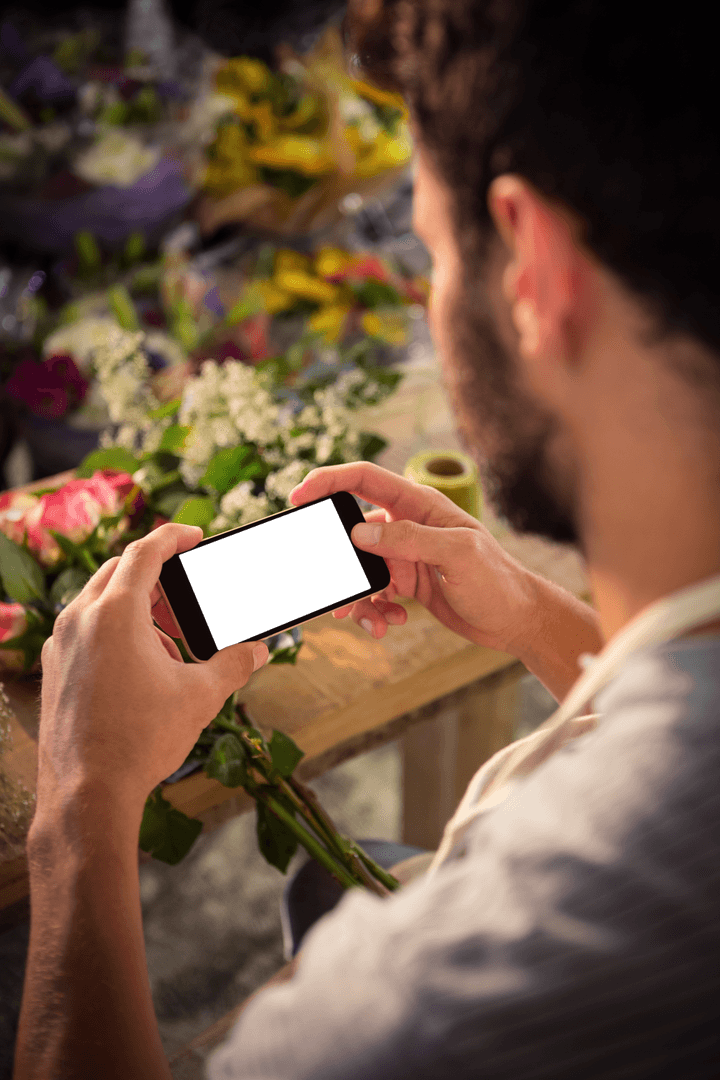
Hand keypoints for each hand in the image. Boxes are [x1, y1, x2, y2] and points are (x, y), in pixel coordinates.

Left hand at [36, 523, 269, 812]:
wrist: (86, 794)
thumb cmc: (141, 741)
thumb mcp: (200, 697)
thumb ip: (233, 664)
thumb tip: (258, 651)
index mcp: (116, 613)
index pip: (145, 551)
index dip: (174, 538)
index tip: (193, 538)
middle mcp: (80, 619)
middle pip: (118, 571)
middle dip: (156, 577)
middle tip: (186, 598)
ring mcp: (60, 644)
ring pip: (99, 601)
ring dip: (136, 608)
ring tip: (169, 644)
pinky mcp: (53, 668)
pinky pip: (84, 630)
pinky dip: (114, 631)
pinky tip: (140, 669)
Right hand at [289, 462, 535, 653]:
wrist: (517, 621)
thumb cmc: (498, 581)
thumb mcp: (457, 555)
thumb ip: (409, 541)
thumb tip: (359, 535)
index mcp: (420, 505)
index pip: (365, 480)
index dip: (329, 482)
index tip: (298, 496)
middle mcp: (408, 525)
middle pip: (352, 530)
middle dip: (338, 559)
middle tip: (329, 586)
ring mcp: (405, 555)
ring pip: (359, 569)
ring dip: (357, 596)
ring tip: (369, 619)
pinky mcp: (405, 583)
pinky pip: (373, 593)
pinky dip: (374, 611)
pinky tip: (391, 623)